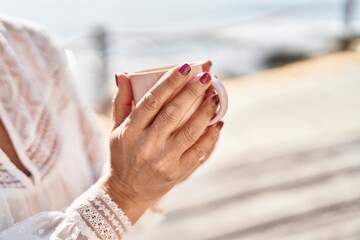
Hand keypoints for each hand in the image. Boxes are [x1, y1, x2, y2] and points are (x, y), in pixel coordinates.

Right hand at [100, 61, 222, 222]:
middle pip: (174, 113)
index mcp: (130, 131)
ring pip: (190, 131)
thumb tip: (125, 74)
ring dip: (206, 111)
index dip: (170, 82)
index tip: (186, 67)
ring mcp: (164, 160)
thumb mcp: (116, 128)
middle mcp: (147, 145)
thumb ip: (121, 101)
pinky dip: (211, 136)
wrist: (127, 191)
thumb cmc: (123, 154)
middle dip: (193, 92)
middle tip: (207, 76)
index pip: (152, 101)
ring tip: (216, 96)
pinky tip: (218, 122)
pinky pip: (199, 151)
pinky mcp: (178, 172)